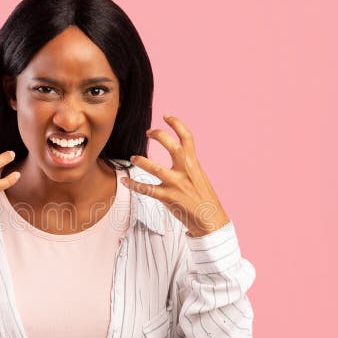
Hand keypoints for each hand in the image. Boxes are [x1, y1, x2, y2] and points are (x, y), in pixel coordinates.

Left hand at [120, 114, 228, 236]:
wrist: (212, 221)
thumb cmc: (205, 200)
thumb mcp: (200, 178)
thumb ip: (189, 166)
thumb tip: (179, 157)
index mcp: (195, 164)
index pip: (187, 137)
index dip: (176, 124)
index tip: (166, 115)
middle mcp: (186, 171)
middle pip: (172, 146)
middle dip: (159, 135)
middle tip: (148, 132)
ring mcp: (177, 184)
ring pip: (156, 168)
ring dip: (142, 161)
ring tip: (133, 158)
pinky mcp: (169, 198)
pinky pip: (148, 190)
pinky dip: (135, 185)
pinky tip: (126, 182)